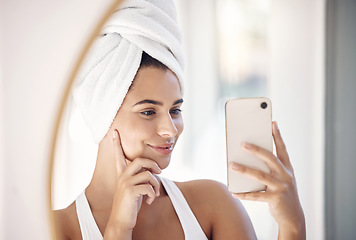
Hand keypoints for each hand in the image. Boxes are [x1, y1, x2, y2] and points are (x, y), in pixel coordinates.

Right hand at [104, 130, 161, 237]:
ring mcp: (125, 183)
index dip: (117, 143)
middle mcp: (122, 177)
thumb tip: (153, 171)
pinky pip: (149, 187)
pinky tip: (150, 201)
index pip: (119, 155)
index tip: (115, 131)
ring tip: (153, 194)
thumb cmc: (130, 204)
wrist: (121, 221)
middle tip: (159, 172)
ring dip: (156, 185)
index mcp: (121, 174)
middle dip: (153, 165)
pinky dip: (153, 194)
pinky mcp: (130, 191)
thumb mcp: (134, 188)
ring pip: (148, 174)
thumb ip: (140, 177)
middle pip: (141, 160)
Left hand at [230, 122, 304, 238]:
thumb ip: (269, 168)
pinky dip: (244, 194)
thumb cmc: (282, 193)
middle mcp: (286, 176)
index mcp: (287, 168)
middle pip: (270, 159)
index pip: (282, 149)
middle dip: (256, 150)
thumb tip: (248, 157)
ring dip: (244, 170)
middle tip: (243, 144)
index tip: (272, 123)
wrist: (293, 217)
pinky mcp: (275, 200)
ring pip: (260, 176)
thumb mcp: (281, 179)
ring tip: (231, 165)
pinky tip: (233, 191)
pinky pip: (256, 195)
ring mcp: (281, 188)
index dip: (277, 135)